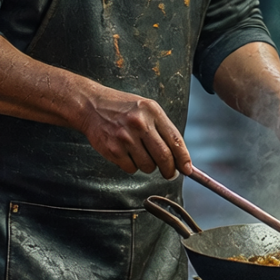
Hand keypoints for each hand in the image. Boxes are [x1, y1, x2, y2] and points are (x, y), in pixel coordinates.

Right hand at [68, 81, 191, 177]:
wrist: (91, 106)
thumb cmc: (121, 108)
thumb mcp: (146, 109)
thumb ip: (162, 128)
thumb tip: (179, 156)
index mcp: (152, 111)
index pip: (175, 140)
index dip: (184, 158)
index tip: (187, 169)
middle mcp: (139, 124)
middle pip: (164, 157)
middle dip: (170, 170)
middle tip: (169, 173)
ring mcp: (125, 138)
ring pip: (148, 166)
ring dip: (148, 166)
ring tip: (140, 154)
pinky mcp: (113, 150)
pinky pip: (131, 169)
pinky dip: (132, 166)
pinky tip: (127, 154)